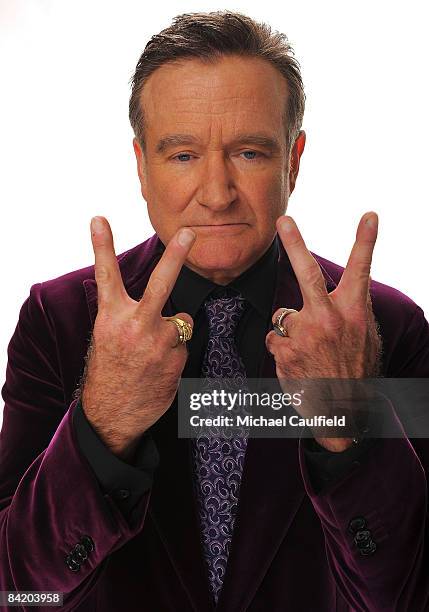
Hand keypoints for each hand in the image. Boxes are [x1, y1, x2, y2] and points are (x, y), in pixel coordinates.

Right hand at [81, 216, 195, 459]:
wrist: (112, 414)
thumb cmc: (110, 371)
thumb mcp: (106, 337)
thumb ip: (124, 314)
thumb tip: (154, 302)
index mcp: (111, 318)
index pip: (106, 275)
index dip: (101, 245)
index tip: (100, 219)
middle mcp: (135, 326)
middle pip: (161, 284)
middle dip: (176, 256)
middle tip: (190, 233)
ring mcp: (158, 343)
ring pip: (180, 321)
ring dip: (173, 332)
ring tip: (154, 353)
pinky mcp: (176, 359)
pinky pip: (183, 344)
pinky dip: (176, 351)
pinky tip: (161, 367)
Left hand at [265, 212, 381, 450]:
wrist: (342, 411)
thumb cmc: (354, 370)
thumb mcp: (364, 337)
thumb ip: (348, 311)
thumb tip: (335, 294)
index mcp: (353, 312)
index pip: (362, 269)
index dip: (366, 240)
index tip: (369, 214)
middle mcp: (329, 318)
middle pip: (307, 273)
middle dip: (294, 242)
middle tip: (284, 220)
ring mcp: (305, 334)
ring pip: (284, 314)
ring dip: (289, 328)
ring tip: (306, 350)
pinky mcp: (285, 350)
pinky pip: (274, 338)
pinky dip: (281, 347)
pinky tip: (296, 362)